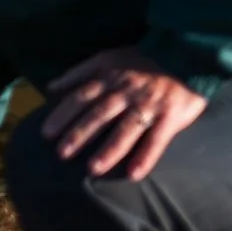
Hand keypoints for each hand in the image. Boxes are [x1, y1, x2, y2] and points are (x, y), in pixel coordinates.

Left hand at [41, 46, 207, 180]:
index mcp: (110, 76)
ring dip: (110, 148)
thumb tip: (51, 87)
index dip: (63, 114)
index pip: (82, 97)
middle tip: (62, 154)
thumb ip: (79, 72)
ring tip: (93, 168)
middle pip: (100, 113)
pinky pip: (157, 139)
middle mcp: (127, 90)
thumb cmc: (141, 61)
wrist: (185, 56)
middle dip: (80, 133)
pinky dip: (146, 156)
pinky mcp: (170, 115)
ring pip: (127, 128)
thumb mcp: (108, 57)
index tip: (46, 134)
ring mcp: (149, 103)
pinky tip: (134, 174)